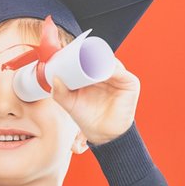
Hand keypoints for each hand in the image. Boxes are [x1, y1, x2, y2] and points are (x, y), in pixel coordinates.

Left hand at [38, 17, 140, 146]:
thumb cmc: (87, 117)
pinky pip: (121, 72)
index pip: (89, 58)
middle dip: (88, 53)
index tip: (67, 51)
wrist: (102, 135)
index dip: (79, 53)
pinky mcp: (130, 83)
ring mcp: (119, 77)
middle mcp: (108, 73)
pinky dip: (112, 69)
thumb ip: (60, 92)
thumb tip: (55, 78)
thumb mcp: (69, 103)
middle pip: (100, 57)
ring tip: (86, 61)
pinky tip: (102, 69)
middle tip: (74, 53)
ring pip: (109, 61)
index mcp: (94, 75)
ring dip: (99, 59)